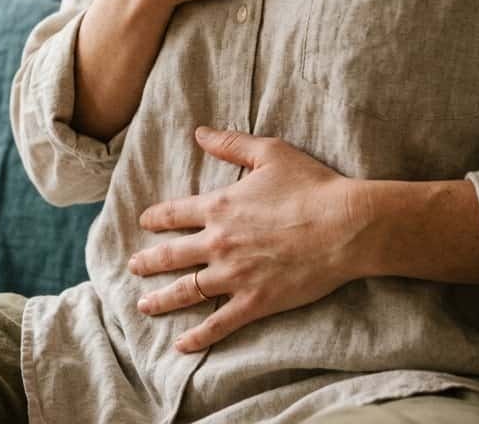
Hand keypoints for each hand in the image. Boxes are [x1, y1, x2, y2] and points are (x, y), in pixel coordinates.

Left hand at [128, 127, 377, 352]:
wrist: (345, 226)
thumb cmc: (312, 186)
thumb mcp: (270, 153)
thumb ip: (231, 143)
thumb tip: (199, 133)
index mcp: (220, 206)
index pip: (175, 213)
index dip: (156, 218)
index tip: (145, 222)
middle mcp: (219, 243)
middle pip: (171, 255)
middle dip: (148, 261)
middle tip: (133, 267)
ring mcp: (235, 275)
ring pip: (186, 291)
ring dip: (161, 300)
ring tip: (144, 306)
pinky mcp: (255, 301)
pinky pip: (218, 323)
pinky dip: (198, 336)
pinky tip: (181, 345)